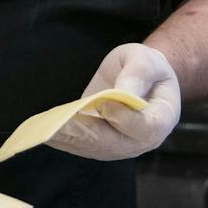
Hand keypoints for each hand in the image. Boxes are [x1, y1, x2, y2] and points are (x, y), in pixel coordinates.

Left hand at [48, 43, 180, 160]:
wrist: (140, 77)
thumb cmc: (145, 66)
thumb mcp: (145, 60)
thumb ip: (137, 74)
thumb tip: (124, 92)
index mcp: (161, 118)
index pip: (146, 127)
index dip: (126, 118)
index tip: (105, 103)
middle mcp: (143, 140)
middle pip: (114, 143)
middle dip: (85, 134)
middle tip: (59, 125)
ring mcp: (122, 145)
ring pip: (95, 148)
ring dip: (70, 140)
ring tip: (46, 130)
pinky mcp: (103, 145)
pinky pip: (84, 146)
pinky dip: (66, 140)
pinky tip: (46, 130)